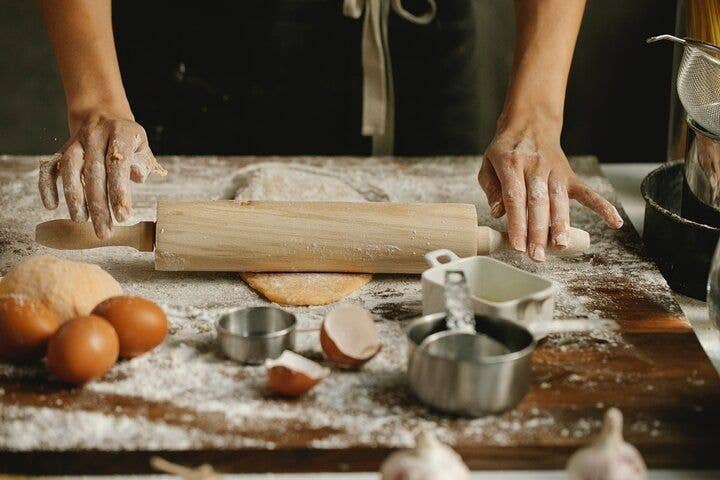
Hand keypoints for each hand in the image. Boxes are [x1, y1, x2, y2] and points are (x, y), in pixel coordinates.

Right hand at [39, 114, 166, 238]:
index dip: (120, 191)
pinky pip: (49, 167)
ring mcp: (75, 142)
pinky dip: (47, 185)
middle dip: (99, 205)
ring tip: (80, 220)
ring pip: (70, 170)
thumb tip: (137, 177)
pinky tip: (51, 205)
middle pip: (94, 173)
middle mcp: (95, 136)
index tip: (123, 216)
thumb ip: (143, 162)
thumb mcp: (142, 145)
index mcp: (120, 133)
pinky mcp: (61, 149)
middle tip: (103, 231)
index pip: (118, 165)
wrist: (103, 114)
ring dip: (74, 198)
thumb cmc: (127, 139)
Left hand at [478, 116, 622, 261]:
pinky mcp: (569, 176)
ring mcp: (555, 171)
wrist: (530, 123)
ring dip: (561, 224)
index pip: (515, 197)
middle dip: (537, 231)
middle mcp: (535, 167)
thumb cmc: (506, 150)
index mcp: (511, 163)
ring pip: (559, 200)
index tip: (517, 245)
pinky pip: (587, 192)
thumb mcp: (489, 164)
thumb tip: (498, 212)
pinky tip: (614, 223)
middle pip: (538, 203)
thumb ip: (492, 188)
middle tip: (537, 255)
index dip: (516, 223)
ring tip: (561, 245)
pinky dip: (602, 207)